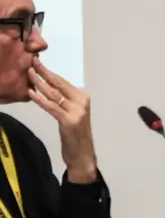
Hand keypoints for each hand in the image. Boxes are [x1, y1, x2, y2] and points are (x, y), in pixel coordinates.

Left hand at [27, 64, 94, 181]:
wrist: (82, 155)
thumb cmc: (75, 135)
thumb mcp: (71, 114)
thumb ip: (64, 101)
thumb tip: (48, 87)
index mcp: (83, 98)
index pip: (63, 81)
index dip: (49, 71)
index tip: (37, 62)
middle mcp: (82, 102)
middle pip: (59, 84)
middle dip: (44, 72)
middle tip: (31, 62)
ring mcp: (77, 112)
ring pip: (54, 94)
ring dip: (40, 83)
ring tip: (29, 74)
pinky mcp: (69, 121)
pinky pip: (52, 107)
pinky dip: (41, 99)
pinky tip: (31, 93)